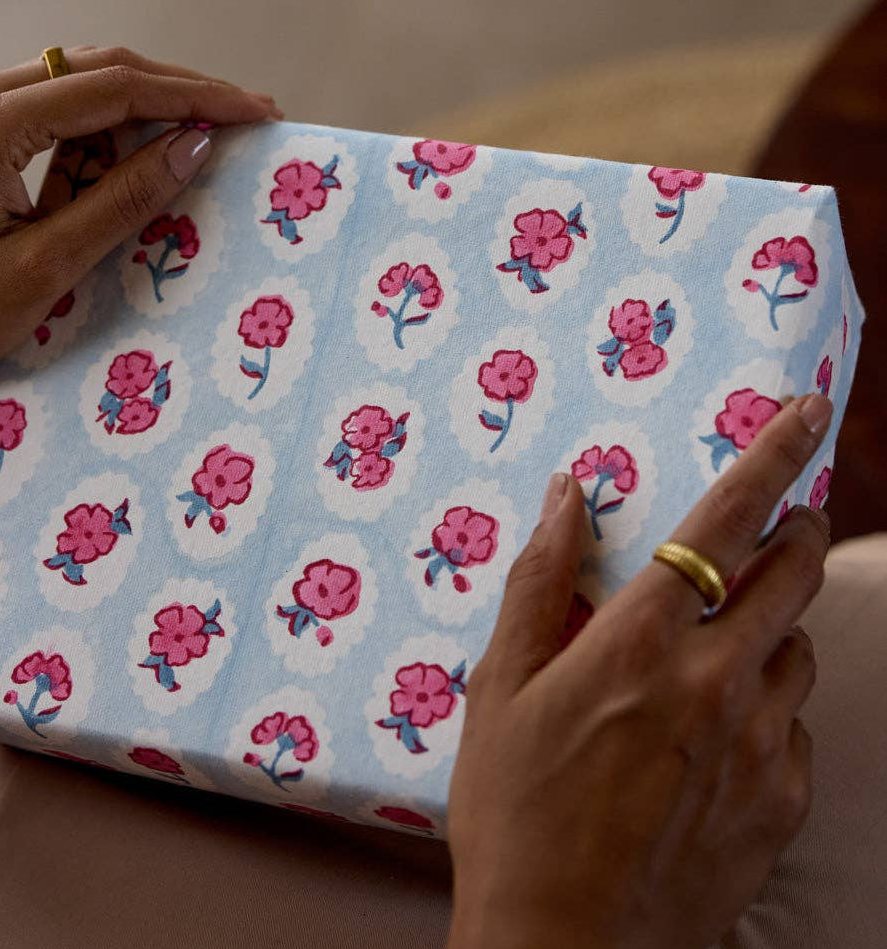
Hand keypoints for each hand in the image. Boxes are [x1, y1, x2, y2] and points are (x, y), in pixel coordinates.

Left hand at [0, 45, 279, 406]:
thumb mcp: (44, 265)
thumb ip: (121, 201)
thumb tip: (193, 148)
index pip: (116, 89)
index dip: (196, 97)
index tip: (254, 112)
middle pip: (100, 71)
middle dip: (179, 92)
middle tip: (244, 116)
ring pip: (79, 88)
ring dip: (145, 110)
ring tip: (205, 137)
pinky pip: (54, 117)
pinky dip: (105, 134)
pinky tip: (140, 159)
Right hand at [447, 394, 832, 948]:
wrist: (563, 946)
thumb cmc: (513, 811)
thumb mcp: (500, 689)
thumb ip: (537, 582)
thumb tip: (564, 497)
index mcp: (638, 643)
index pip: (723, 524)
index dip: (770, 458)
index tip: (806, 410)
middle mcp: (713, 682)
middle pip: (793, 574)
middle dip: (797, 531)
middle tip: (781, 525)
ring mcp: (758, 745)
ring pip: (798, 649)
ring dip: (774, 626)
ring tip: (725, 645)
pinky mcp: (780, 802)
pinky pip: (796, 725)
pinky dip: (769, 705)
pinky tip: (720, 732)